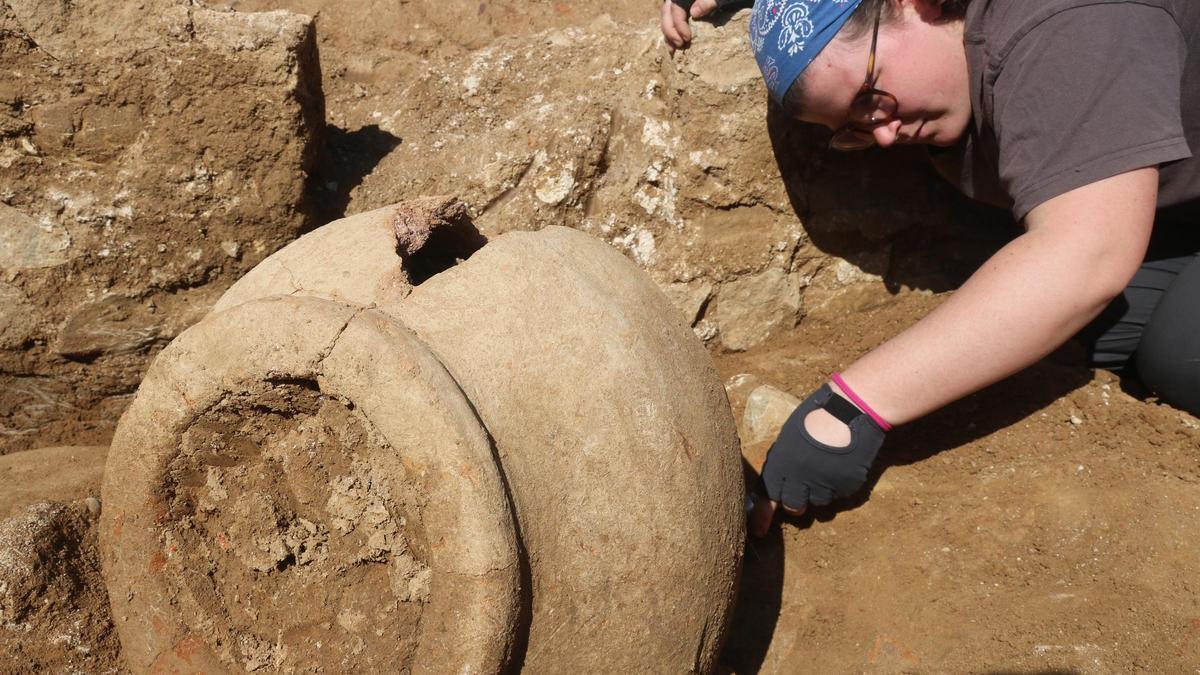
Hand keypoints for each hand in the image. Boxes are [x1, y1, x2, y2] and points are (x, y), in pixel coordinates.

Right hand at [660, 0, 719, 49]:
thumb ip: (708, 1)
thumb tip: (694, 13)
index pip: (676, 9)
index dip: (679, 24)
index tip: (687, 38)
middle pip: (667, 14)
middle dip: (670, 32)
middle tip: (680, 45)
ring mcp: (679, 4)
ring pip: (667, 18)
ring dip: (668, 35)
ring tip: (673, 50)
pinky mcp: (683, 11)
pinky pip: (671, 21)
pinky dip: (671, 34)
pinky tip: (673, 46)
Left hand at [750, 384, 886, 536]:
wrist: (851, 409)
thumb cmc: (817, 415)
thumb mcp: (790, 436)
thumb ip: (783, 461)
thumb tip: (779, 480)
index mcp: (781, 463)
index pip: (768, 496)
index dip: (763, 515)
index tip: (759, 531)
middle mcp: (800, 478)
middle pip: (793, 506)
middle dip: (795, 503)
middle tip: (803, 491)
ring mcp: (825, 483)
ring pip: (819, 502)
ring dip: (820, 492)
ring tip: (827, 467)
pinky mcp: (846, 486)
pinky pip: (840, 494)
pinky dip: (839, 485)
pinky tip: (842, 465)